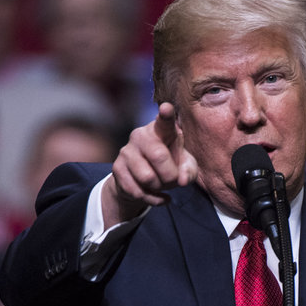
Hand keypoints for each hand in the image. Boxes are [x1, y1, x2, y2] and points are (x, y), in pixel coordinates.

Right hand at [101, 102, 197, 226]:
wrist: (142, 181)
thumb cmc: (169, 166)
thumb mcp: (185, 168)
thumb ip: (189, 171)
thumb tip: (182, 180)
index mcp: (162, 130)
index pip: (164, 121)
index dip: (166, 115)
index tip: (166, 107)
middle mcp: (141, 135)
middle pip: (159, 156)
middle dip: (170, 176)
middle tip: (173, 180)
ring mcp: (127, 150)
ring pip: (148, 177)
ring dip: (159, 188)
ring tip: (161, 184)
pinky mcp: (117, 168)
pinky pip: (137, 190)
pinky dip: (152, 198)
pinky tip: (156, 195)